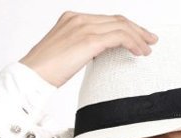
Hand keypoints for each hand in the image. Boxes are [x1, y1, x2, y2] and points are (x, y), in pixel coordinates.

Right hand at [19, 12, 157, 88]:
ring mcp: (83, 27)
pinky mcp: (88, 39)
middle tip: (150, 40)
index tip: (137, 38)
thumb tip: (95, 55)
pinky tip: (139, 52)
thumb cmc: (44, 72)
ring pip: (121, 26)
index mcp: (72, 19)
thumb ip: (81, 49)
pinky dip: (133, 43)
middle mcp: (79, 18)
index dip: (125, 28)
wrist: (30, 76)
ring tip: (147, 49)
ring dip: (138, 37)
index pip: (106, 20)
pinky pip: (119, 36)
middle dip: (137, 29)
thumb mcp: (65, 55)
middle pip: (116, 19)